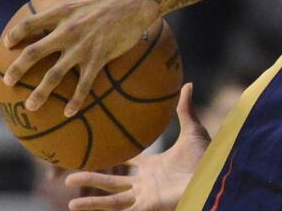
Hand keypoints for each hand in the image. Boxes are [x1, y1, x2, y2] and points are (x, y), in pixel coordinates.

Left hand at [2, 0, 161, 115]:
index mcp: (63, 11)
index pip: (30, 24)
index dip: (15, 35)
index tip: (6, 44)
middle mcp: (67, 30)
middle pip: (33, 53)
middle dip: (17, 69)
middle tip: (7, 81)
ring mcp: (82, 46)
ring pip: (54, 75)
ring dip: (40, 92)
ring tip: (29, 106)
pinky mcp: (99, 58)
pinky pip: (84, 84)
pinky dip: (75, 101)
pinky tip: (68, 112)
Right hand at [65, 84, 209, 210]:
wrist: (213, 177)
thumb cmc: (207, 159)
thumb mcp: (193, 131)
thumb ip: (185, 110)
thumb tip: (187, 83)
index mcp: (154, 167)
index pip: (130, 161)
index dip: (114, 157)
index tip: (97, 151)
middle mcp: (146, 184)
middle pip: (113, 183)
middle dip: (91, 180)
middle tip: (68, 178)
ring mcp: (146, 198)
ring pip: (112, 201)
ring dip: (91, 204)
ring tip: (70, 204)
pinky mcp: (148, 208)